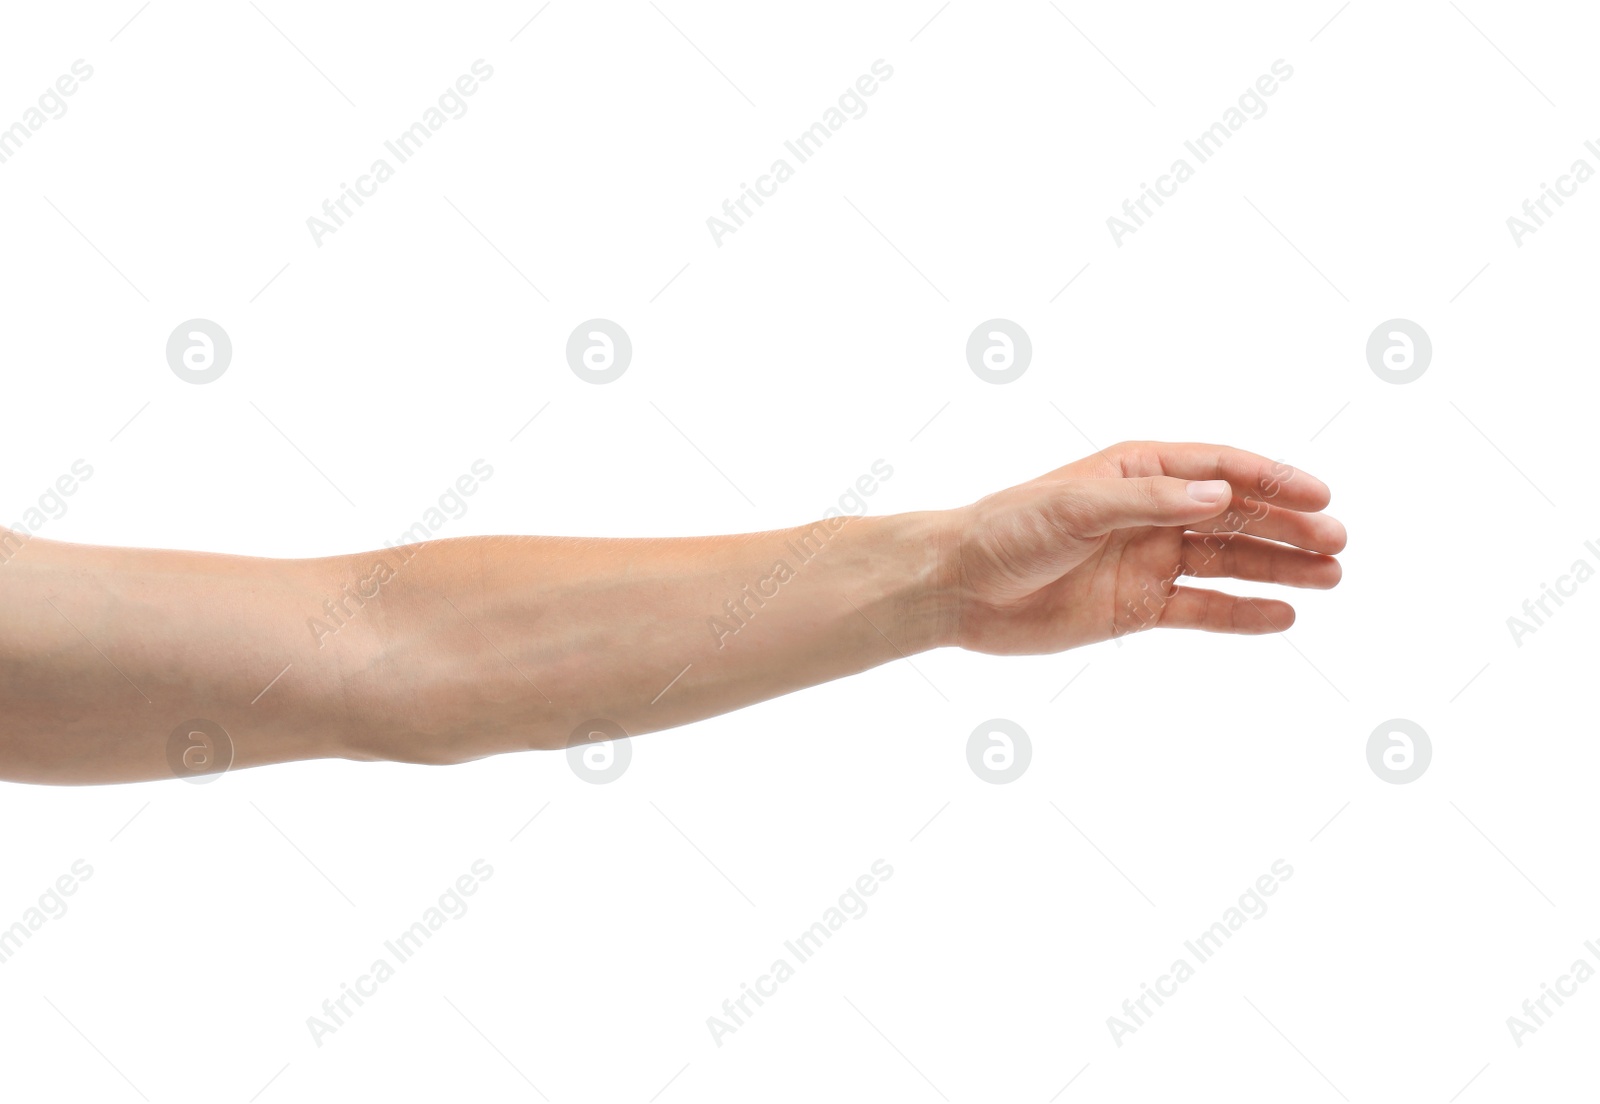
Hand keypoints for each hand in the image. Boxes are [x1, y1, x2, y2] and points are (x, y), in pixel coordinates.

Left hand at [946, 441, 1345, 653]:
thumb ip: (1148, 501)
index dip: (1272, 480)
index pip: (1219, 469)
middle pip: (1235, 516)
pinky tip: (1284, 616)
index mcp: (1137, 471)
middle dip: (1288, 526)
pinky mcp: (1136, 607)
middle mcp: (1150, 512)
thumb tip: (1220, 495)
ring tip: (1330, 576)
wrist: (960, 588)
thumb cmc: (1007, 529)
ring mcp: (1147, 560)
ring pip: (1228, 562)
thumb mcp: (1074, 506)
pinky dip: (1242, 614)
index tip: (1320, 496)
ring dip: (1278, 567)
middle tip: (1337, 542)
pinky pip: (1202, 609)